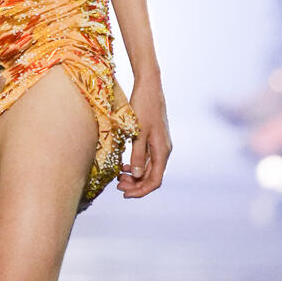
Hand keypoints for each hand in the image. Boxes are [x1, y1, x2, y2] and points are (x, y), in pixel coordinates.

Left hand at [118, 73, 170, 198]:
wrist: (149, 87)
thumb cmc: (143, 106)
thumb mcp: (137, 132)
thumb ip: (137, 154)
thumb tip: (136, 175)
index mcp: (162, 150)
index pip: (155, 180)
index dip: (141, 191)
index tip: (125, 193)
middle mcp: (163, 150)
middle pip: (152, 177)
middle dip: (135, 185)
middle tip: (118, 186)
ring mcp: (160, 145)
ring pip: (149, 169)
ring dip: (135, 176)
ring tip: (119, 178)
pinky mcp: (154, 139)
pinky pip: (147, 159)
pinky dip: (136, 166)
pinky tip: (124, 166)